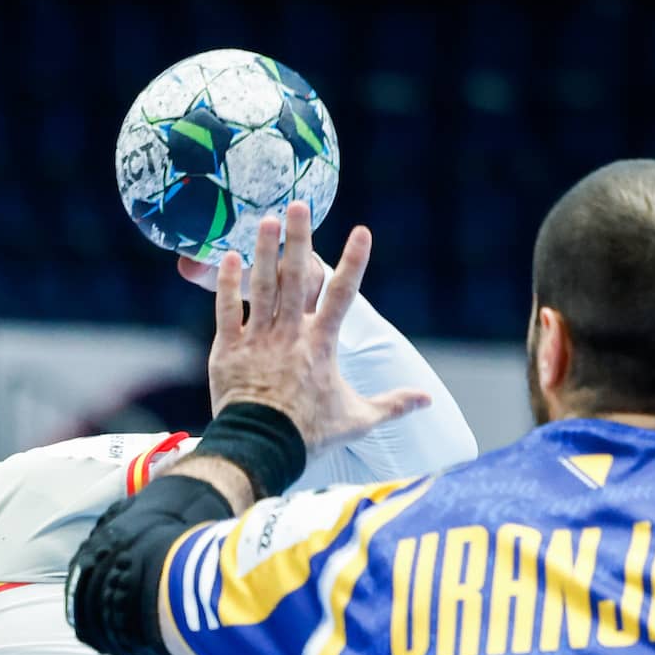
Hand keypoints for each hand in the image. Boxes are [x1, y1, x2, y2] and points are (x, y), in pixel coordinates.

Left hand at [205, 203, 432, 450]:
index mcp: (322, 344)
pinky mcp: (229, 350)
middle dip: (298, 239)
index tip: (362, 231)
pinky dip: (227, 286)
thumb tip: (426, 400)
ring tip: (265, 220)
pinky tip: (228, 258)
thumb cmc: (309, 435)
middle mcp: (290, 334)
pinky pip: (227, 311)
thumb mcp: (357, 419)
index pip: (342, 296)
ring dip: (264, 252)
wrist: (262, 450)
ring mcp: (258, 339)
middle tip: (298, 205)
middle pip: (296, 278)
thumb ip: (392, 404)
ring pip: (261, 287)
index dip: (354, 262)